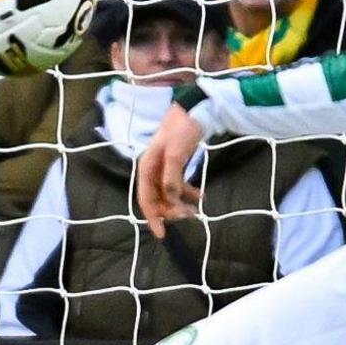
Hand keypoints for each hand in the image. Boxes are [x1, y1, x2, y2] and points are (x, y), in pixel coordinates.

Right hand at [136, 104, 205, 238]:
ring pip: (167, 194)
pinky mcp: (175, 165)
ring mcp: (163, 168)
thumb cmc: (182, 130)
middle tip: (189, 216)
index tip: (163, 234)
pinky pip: (178, 185)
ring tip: (196, 210)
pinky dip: (187, 192)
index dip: (153, 218)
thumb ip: (172, 178)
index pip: (145, 199)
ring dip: (179, 204)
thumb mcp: (176, 154)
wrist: (194, 110)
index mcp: (147, 168)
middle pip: (156, 199)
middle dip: (170, 211)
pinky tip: (200, 196)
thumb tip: (171, 198)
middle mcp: (152, 170)